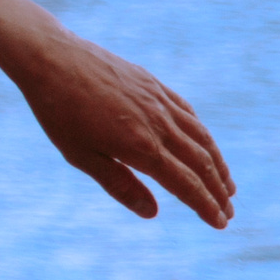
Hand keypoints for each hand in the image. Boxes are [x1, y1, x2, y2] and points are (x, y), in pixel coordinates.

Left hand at [10, 32, 234, 227]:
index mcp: (141, 147)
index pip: (186, 184)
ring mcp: (158, 100)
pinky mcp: (152, 83)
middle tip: (229, 212)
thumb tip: (153, 213)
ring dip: (218, 163)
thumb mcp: (80, 155)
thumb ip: (119, 184)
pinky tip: (204, 142)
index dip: (205, 205)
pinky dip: (202, 133)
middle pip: (201, 163)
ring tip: (228, 184)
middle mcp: (159, 123)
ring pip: (201, 137)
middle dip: (218, 190)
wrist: (50, 57)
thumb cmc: (58, 110)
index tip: (220, 223)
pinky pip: (188, 112)